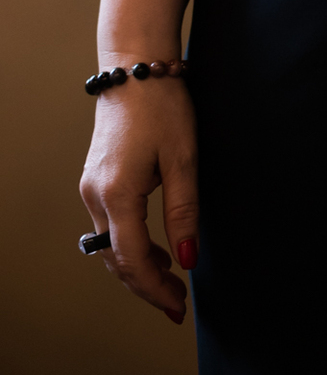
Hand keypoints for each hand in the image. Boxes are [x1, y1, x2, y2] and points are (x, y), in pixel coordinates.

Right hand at [79, 69, 198, 322]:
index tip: (178, 308)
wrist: (135, 67)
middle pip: (116, 259)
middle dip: (146, 286)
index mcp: (117, 194)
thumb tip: (186, 259)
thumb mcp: (184, 158)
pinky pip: (109, 226)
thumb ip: (184, 211)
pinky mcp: (95, 179)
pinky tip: (155, 250)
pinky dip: (130, 245)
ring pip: (110, 246)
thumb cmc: (163, 106)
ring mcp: (91, 187)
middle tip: (177, 304)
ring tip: (170, 282)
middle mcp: (95, 196)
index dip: (155, 289)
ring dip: (137, 268)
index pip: (133, 260)